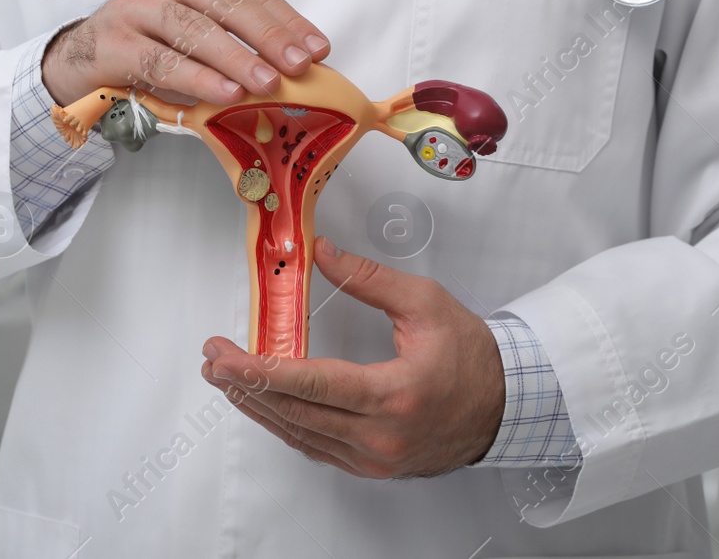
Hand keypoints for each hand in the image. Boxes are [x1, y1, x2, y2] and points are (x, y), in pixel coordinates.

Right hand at [41, 0, 329, 106]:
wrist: (81, 58)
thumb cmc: (151, 45)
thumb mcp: (196, 33)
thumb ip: (237, 40)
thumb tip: (295, 68)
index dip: (287, 19)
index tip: (318, 48)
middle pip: (225, 3)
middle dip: (268, 35)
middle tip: (300, 65)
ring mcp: (136, 7)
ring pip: (194, 30)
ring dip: (236, 58)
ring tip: (267, 82)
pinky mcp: (114, 42)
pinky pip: (162, 61)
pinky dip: (198, 79)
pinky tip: (225, 94)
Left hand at [200, 236, 504, 477]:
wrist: (506, 406)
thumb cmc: (472, 356)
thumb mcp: (425, 303)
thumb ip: (369, 278)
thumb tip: (323, 252)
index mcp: (395, 394)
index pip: (313, 384)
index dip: (262, 371)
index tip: (227, 356)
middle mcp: (382, 436)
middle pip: (296, 413)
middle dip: (246, 385)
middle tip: (213, 360)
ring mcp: (376, 458)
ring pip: (300, 435)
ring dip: (258, 406)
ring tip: (226, 379)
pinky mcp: (373, 466)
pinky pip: (317, 447)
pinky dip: (286, 424)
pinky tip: (264, 405)